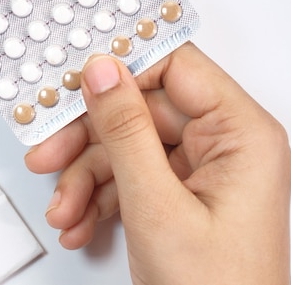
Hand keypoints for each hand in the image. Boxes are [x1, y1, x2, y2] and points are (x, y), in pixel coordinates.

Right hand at [25, 43, 290, 283]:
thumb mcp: (157, 206)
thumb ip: (125, 132)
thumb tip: (102, 72)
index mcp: (241, 135)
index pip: (174, 69)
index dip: (122, 70)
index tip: (77, 78)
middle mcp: (223, 147)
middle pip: (138, 113)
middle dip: (87, 142)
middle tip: (49, 153)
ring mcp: (199, 172)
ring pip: (125, 148)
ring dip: (85, 179)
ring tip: (64, 208)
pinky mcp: (178, 195)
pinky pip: (128, 177)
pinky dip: (97, 199)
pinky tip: (80, 221)